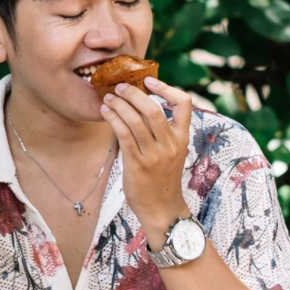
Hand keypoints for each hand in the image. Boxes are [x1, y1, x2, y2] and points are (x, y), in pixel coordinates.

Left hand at [105, 76, 201, 230]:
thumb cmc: (163, 178)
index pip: (184, 104)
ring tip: (108, 98)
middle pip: (153, 109)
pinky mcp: (137, 164)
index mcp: (182, 138)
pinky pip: (124, 136)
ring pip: (135, 121)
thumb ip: (162, 132)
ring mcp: (154, 155)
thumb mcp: (171, 152)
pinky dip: (113, 120)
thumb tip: (140, 106)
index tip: (149, 80)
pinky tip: (106, 112)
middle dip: (134, 94)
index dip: (166, 88)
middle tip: (120, 86)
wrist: (162, 209)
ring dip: (119, 105)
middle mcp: (171, 145)